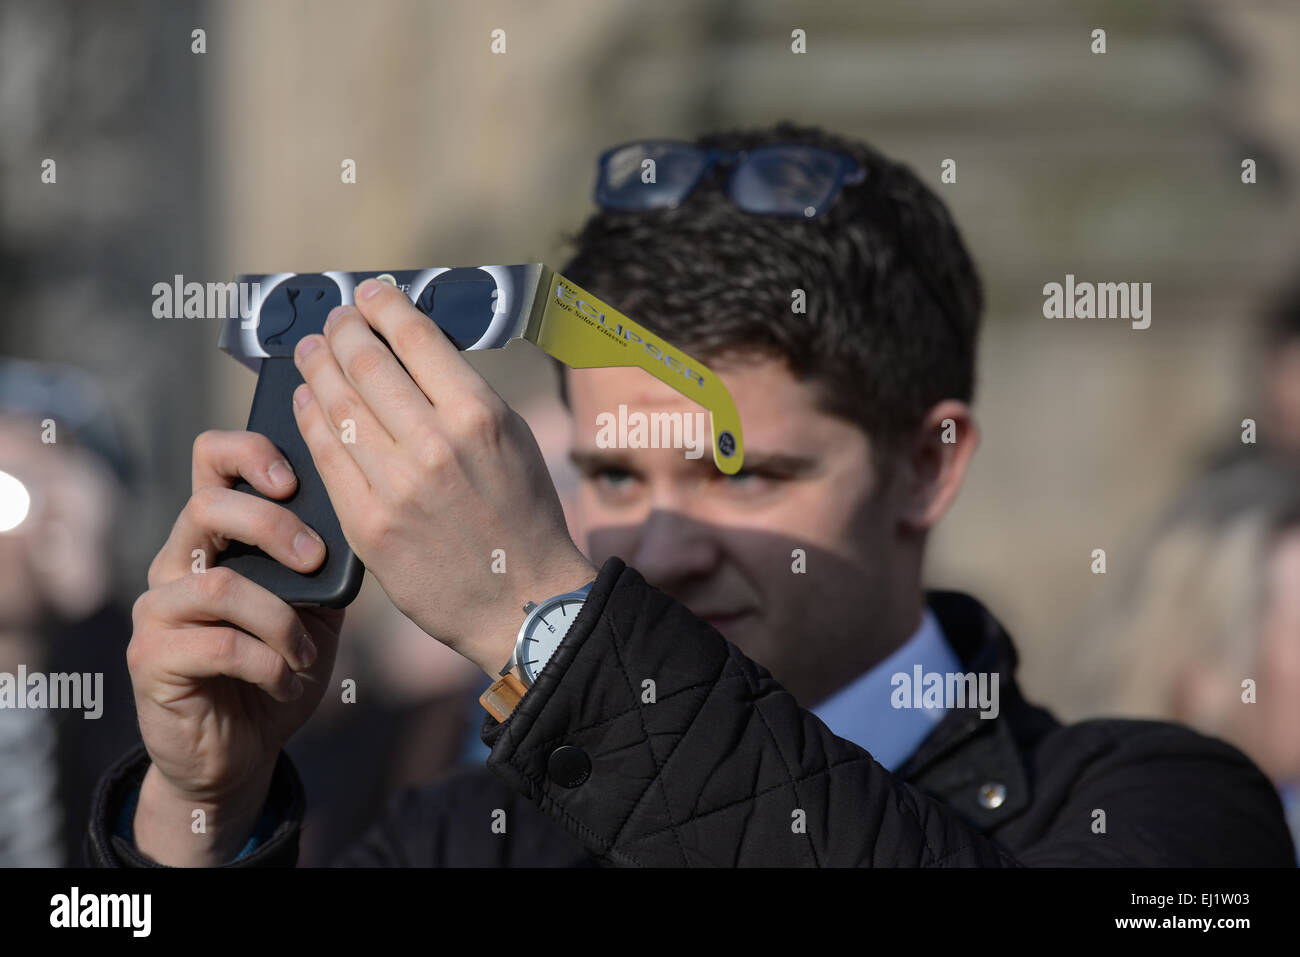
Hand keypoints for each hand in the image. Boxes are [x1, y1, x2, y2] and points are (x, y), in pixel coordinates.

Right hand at [127, 429, 341, 864]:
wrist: (243, 752)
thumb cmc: (282, 668)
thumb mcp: (317, 610)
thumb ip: (323, 566)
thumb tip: (352, 521)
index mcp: (217, 537)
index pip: (212, 460)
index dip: (250, 452)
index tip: (296, 479)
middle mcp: (177, 563)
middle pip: (207, 507)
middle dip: (274, 527)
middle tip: (316, 561)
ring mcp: (157, 610)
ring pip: (219, 584)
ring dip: (280, 619)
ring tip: (306, 653)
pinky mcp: (151, 659)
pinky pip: (218, 645)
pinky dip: (267, 663)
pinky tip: (285, 679)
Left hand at [290, 277, 595, 674]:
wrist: (521, 603)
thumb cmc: (524, 518)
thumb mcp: (514, 442)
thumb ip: (467, 398)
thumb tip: (417, 353)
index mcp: (480, 417)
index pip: (416, 339)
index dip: (384, 308)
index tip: (370, 295)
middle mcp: (435, 445)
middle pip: (367, 365)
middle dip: (343, 332)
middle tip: (334, 320)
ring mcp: (397, 487)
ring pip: (338, 407)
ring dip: (318, 369)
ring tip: (311, 351)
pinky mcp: (369, 525)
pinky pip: (327, 458)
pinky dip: (310, 420)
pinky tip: (306, 401)